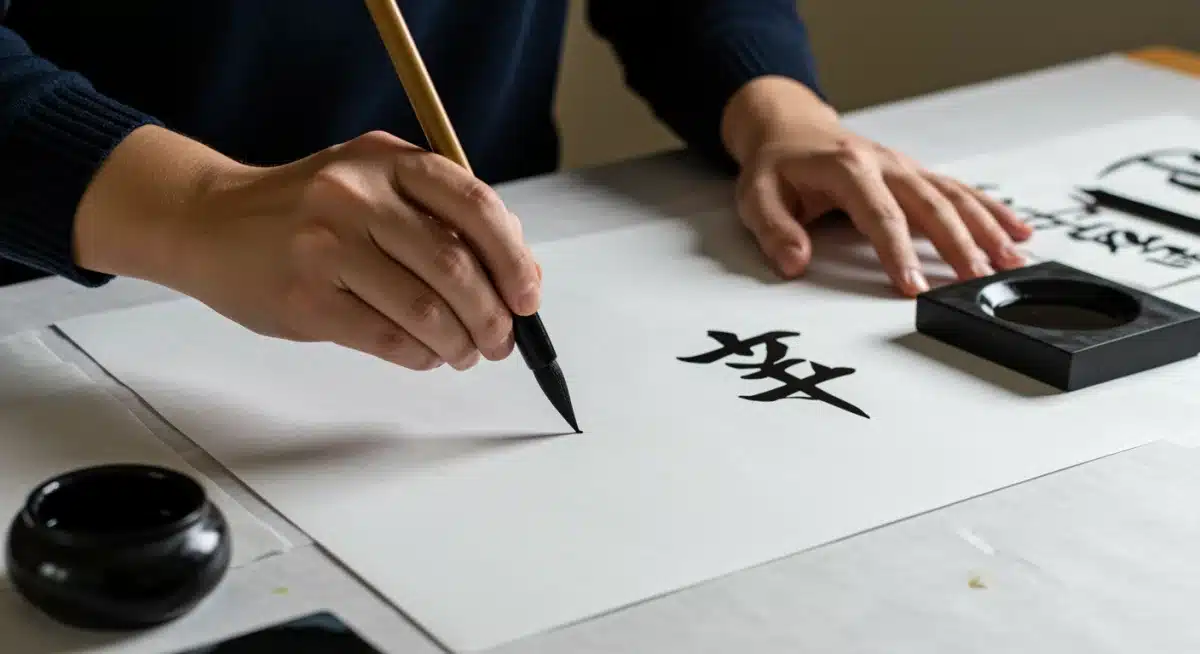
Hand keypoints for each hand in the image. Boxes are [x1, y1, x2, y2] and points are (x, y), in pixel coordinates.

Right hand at [76, 127, 539, 370]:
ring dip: (460, 343)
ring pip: (426, 310)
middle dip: (493, 315)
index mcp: (387, 160)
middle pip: (455, 266)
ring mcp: (327, 247)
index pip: (475, 205)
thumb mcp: (373, 183)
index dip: (513, 257)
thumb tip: (515, 276)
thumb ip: (439, 216)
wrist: (209, 222)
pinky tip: (426, 355)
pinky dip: (421, 355)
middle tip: (502, 339)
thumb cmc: (306, 210)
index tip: (527, 296)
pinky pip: (387, 338)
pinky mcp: (305, 299)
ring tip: (466, 352)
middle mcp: (357, 196)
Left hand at [722, 77, 1033, 295]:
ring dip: (985, 230)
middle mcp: (884, 164)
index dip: (896, 251)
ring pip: (953, 198)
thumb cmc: (775, 166)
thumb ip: (774, 230)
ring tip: (1011, 263)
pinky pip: (959, 192)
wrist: (790, 128)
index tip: (911, 286)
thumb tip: (794, 262)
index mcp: (847, 168)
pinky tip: (1017, 233)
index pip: (878, 214)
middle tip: (976, 281)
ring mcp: (905, 168)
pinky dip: (991, 212)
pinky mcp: (915, 176)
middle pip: (929, 205)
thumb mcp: (755, 195)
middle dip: (957, 244)